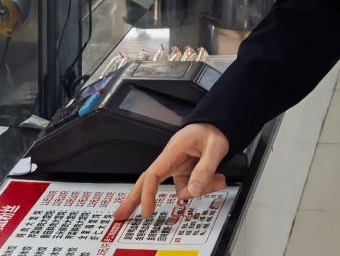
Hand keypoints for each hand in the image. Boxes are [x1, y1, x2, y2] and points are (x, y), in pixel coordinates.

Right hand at [115, 124, 230, 221]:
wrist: (216, 125)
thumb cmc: (211, 131)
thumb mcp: (214, 147)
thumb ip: (205, 169)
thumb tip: (194, 190)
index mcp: (172, 153)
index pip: (153, 175)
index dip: (147, 194)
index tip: (146, 212)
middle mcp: (171, 162)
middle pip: (147, 182)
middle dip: (134, 200)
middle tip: (120, 215)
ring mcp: (178, 170)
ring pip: (182, 190)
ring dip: (200, 190)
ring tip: (219, 177)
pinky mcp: (185, 175)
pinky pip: (192, 188)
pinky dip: (206, 187)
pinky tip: (218, 177)